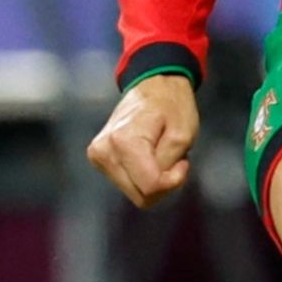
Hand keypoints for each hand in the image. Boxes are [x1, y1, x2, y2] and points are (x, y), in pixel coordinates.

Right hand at [87, 73, 199, 208]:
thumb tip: (156, 185)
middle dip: (163, 183)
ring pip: (135, 193)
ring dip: (154, 180)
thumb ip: (169, 166)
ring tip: (161, 153)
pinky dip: (143, 176)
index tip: (183, 162)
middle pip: (141, 196)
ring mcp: (98, 156)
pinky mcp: (98, 159)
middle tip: (174, 158)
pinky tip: (149, 156)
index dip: (173, 180)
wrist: (152, 85)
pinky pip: (129, 184)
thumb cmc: (172, 106)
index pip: (150, 187)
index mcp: (123, 142)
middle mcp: (104, 151)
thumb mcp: (183, 135)